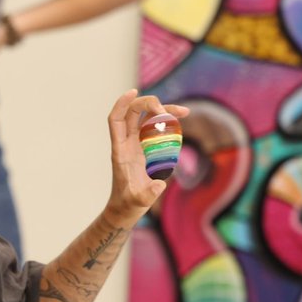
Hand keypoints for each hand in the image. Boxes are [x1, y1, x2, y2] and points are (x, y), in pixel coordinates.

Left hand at [104, 89, 189, 225]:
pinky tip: (181, 122)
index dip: (121, 104)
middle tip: (167, 110)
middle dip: (149, 104)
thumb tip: (159, 185)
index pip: (116, 121)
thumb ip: (147, 194)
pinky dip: (168, 125)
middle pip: (133, 114)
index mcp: (120, 151)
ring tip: (185, 111)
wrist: (126, 209)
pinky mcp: (146, 150)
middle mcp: (127, 144)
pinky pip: (156, 131)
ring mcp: (137, 145)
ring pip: (147, 120)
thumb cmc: (128, 204)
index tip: (133, 92)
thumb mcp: (138, 201)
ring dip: (164, 112)